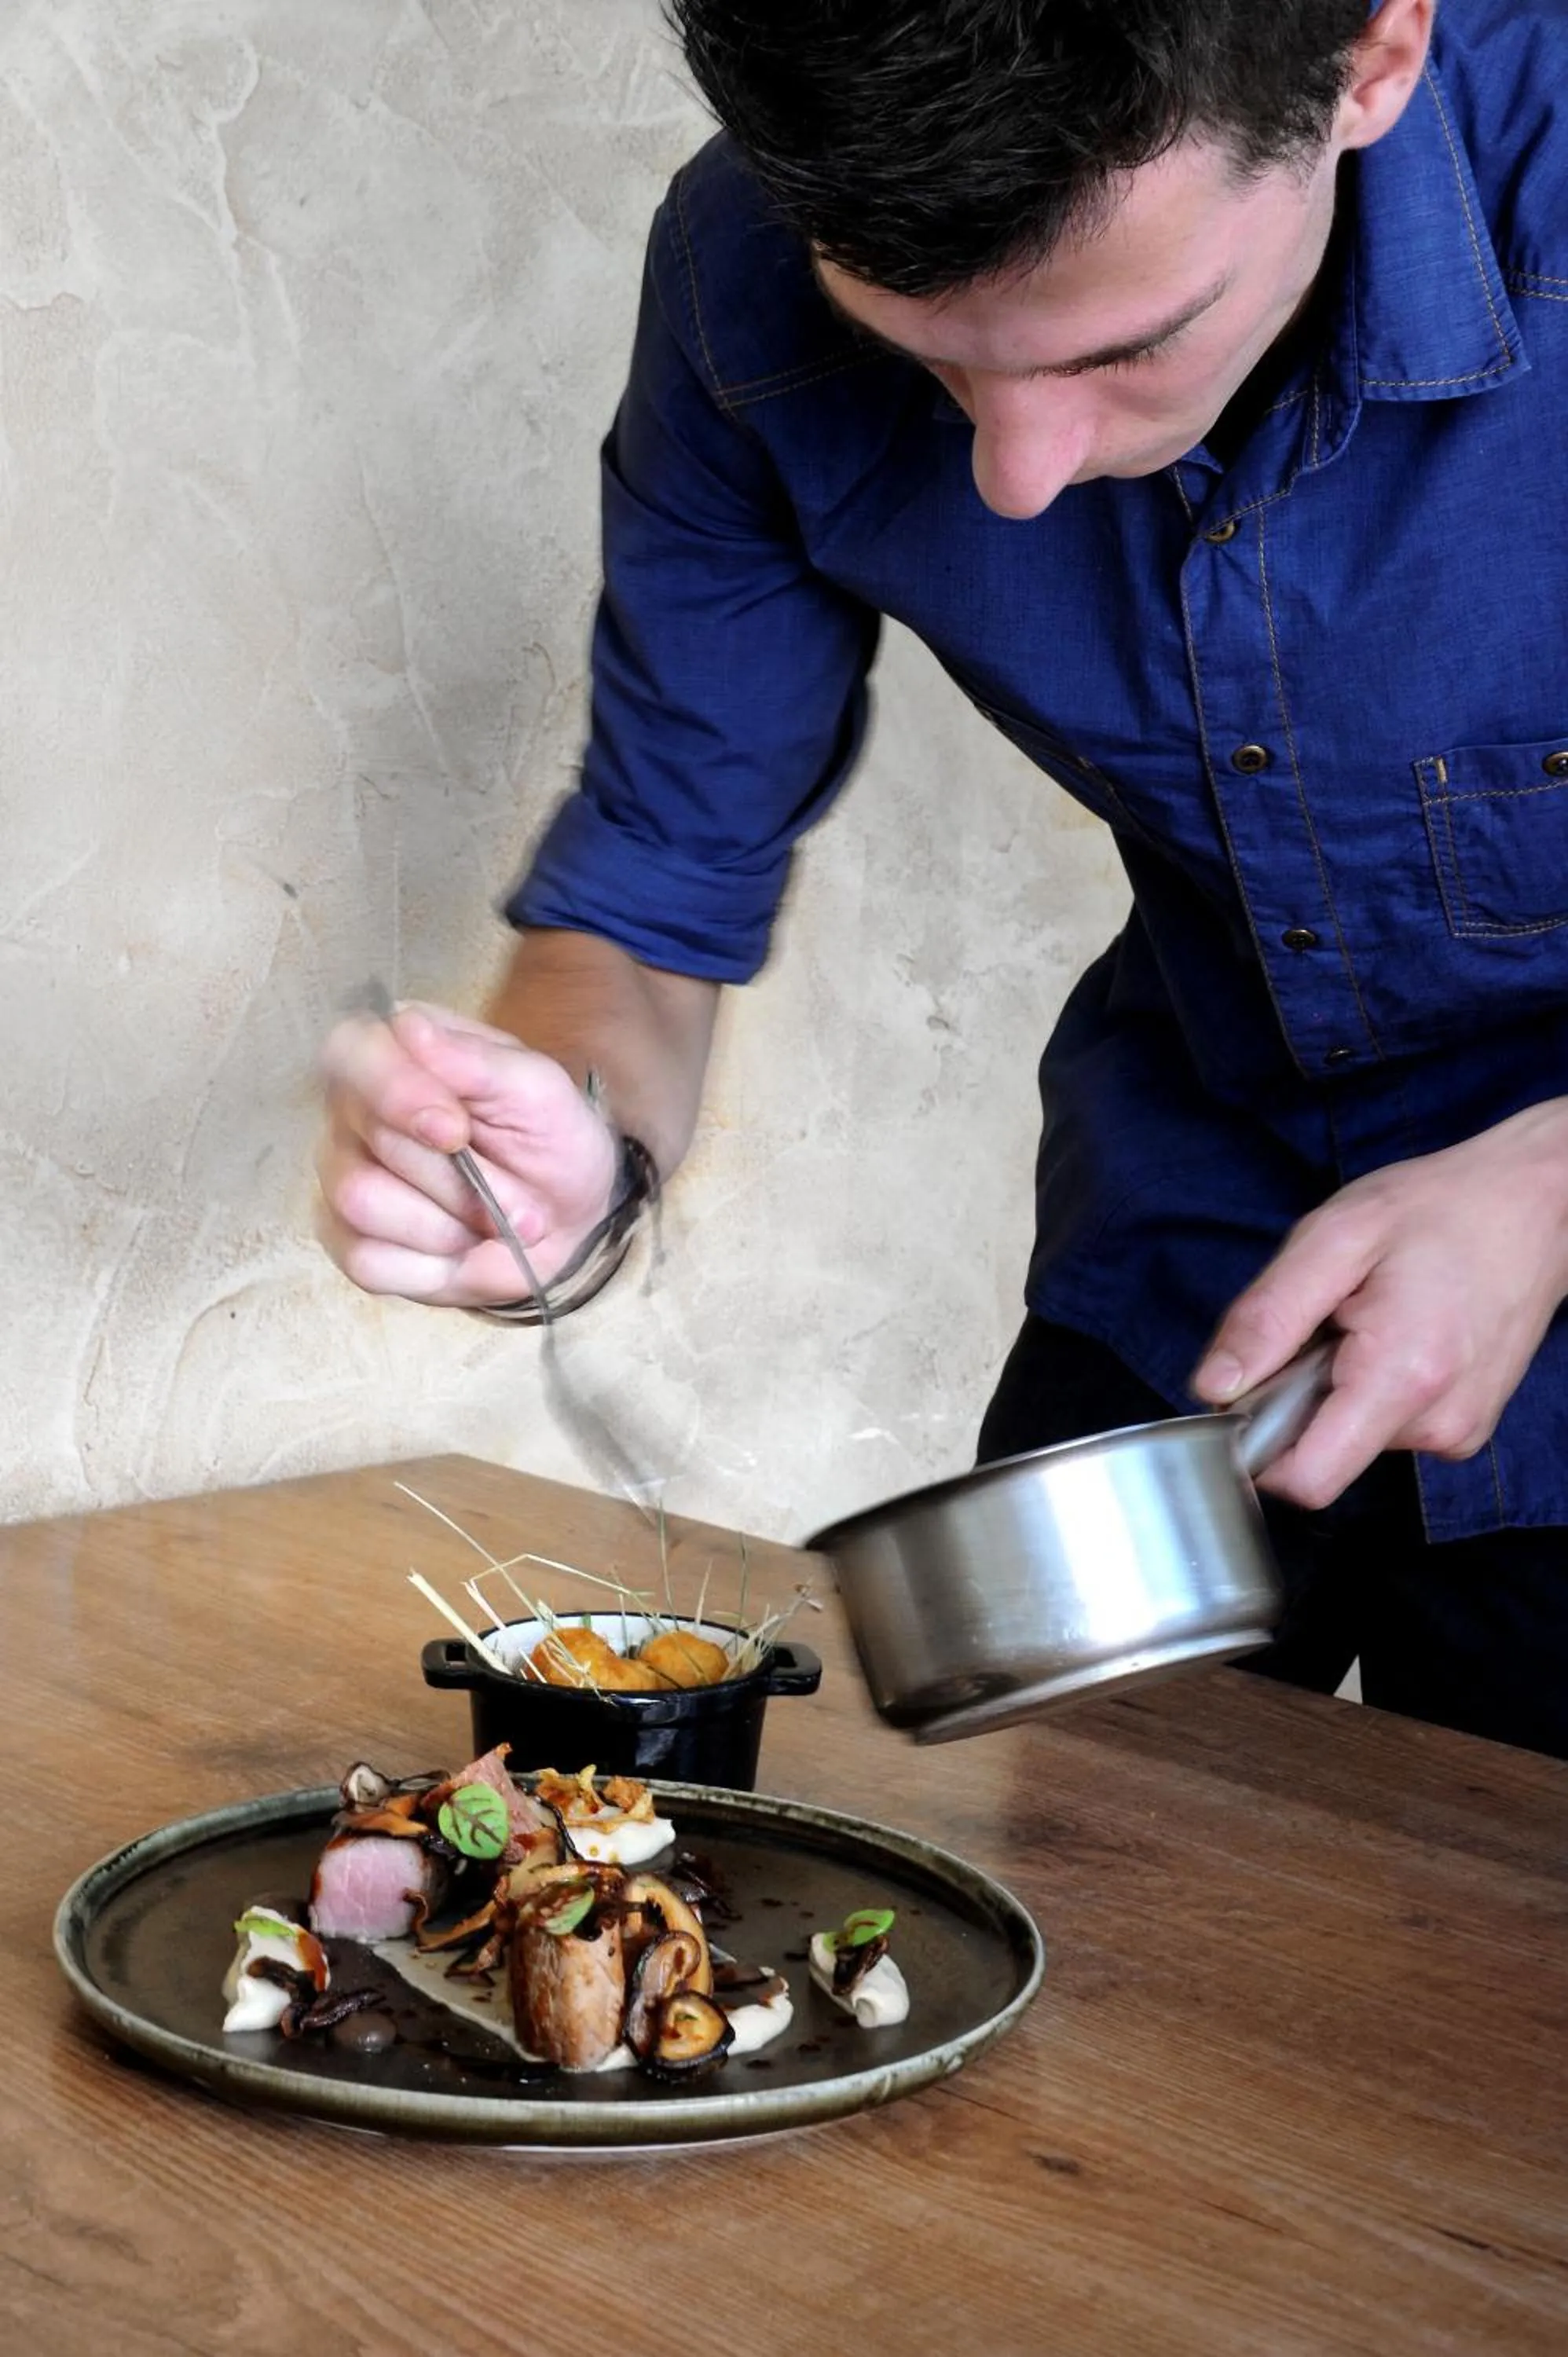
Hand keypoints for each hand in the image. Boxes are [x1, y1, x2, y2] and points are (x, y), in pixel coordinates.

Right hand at [316, 1001, 618, 1307]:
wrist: (569, 1224)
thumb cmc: (551, 1141)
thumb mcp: (539, 1091)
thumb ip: (476, 1061)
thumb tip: (407, 1026)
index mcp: (396, 1051)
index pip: (353, 1051)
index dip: (396, 1091)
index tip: (454, 1131)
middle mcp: (354, 1109)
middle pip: (371, 1137)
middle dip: (458, 1179)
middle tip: (518, 1197)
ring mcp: (343, 1175)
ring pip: (361, 1200)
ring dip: (446, 1225)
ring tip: (489, 1223)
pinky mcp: (347, 1240)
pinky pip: (365, 1259)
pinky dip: (428, 1268)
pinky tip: (459, 1253)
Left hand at [1191, 1100, 1567, 1507]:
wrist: (1533, 1204)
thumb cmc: (1438, 1209)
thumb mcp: (1332, 1239)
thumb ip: (1266, 1318)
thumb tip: (1213, 1387)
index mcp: (1401, 1379)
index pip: (1306, 1480)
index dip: (1257, 1448)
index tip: (1250, 1391)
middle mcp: (1438, 1423)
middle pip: (1322, 1455)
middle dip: (1299, 1397)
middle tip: (1327, 1323)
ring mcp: (1458, 1431)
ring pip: (1352, 1439)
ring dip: (1337, 1386)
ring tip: (1368, 1318)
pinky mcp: (1464, 1426)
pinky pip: (1386, 1426)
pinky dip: (1370, 1387)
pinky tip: (1393, 1333)